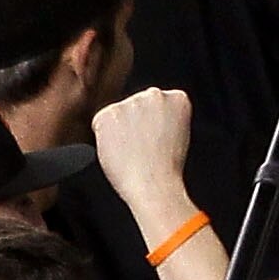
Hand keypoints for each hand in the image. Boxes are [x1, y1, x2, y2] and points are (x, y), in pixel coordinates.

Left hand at [92, 89, 197, 223]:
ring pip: (117, 115)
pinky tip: (120, 151)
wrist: (154, 184)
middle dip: (135, 123)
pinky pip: (100, 124)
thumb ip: (165, 117)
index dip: (154, 124)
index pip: (157, 104)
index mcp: (178, 98)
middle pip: (136, 106)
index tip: (159, 138)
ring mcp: (130, 102)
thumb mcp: (179, 134)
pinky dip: (104, 138)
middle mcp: (154, 94)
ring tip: (133, 151)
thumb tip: (145, 117)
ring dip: (119, 130)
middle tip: (144, 147)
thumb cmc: (166, 169)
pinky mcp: (107, 113)